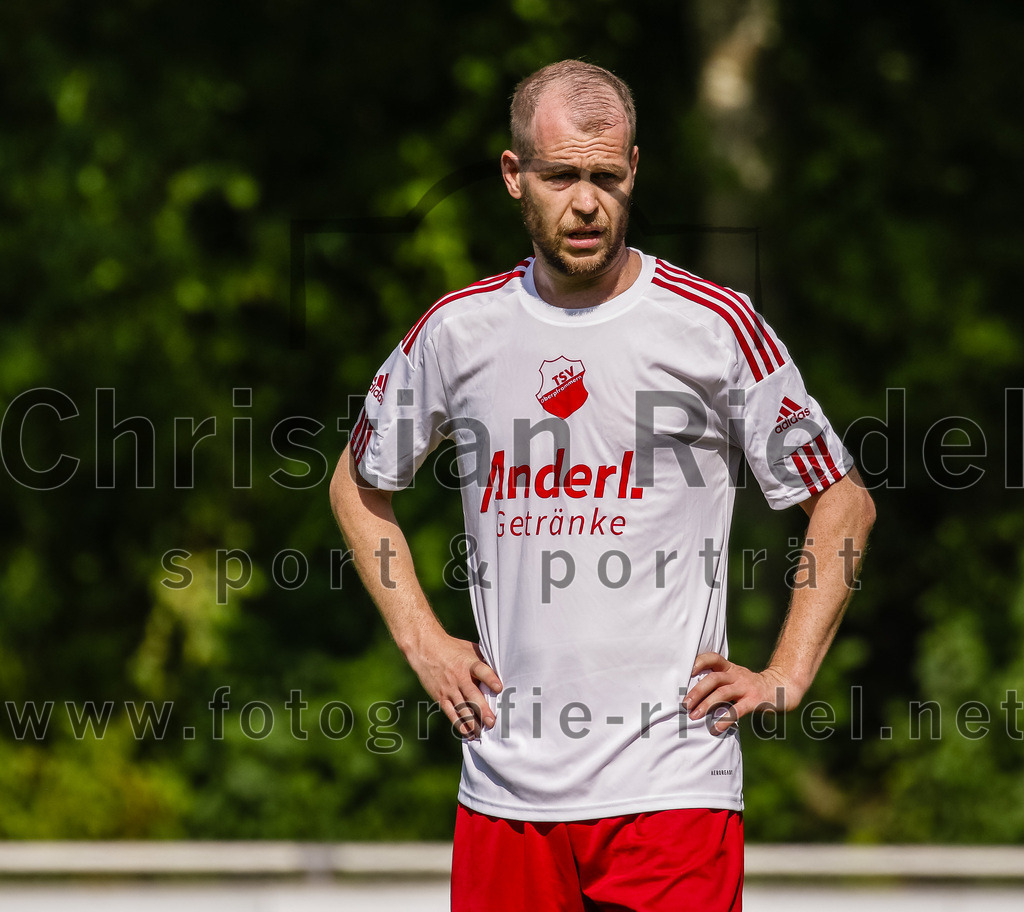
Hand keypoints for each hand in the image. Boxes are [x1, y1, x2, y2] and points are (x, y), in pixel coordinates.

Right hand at [406, 632, 501, 739]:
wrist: (425, 648)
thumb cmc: (452, 648)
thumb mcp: (469, 649)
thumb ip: (484, 660)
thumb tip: (502, 669)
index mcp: (468, 663)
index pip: (481, 671)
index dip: (490, 679)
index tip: (499, 688)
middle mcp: (459, 677)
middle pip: (472, 695)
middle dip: (482, 710)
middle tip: (492, 722)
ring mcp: (449, 689)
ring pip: (462, 708)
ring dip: (473, 722)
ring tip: (483, 733)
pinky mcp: (440, 697)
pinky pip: (451, 713)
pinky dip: (460, 724)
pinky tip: (469, 733)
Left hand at [682, 653, 801, 733]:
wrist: (781, 688)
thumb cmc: (750, 686)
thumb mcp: (735, 678)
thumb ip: (718, 682)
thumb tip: (691, 695)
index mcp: (730, 668)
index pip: (713, 658)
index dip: (699, 661)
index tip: (686, 671)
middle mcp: (737, 675)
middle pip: (714, 678)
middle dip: (697, 691)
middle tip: (685, 704)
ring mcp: (746, 687)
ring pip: (723, 693)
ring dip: (706, 704)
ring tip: (694, 716)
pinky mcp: (755, 701)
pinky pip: (737, 710)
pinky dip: (725, 719)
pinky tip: (716, 727)